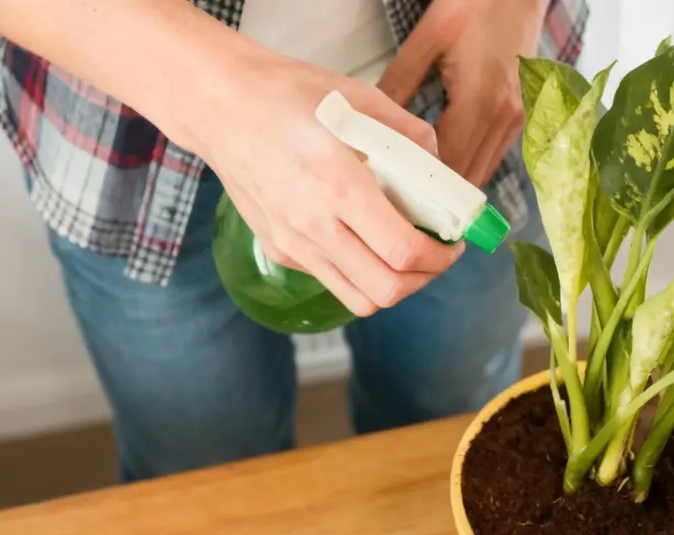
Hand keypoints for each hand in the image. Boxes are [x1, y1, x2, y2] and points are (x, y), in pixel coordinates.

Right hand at [196, 52, 463, 316]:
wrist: (219, 106)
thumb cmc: (287, 96)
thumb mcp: (358, 100)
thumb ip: (409, 135)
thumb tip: (441, 169)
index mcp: (339, 185)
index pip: (403, 250)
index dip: (440, 256)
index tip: (453, 244)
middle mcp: (313, 224)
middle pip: (386, 289)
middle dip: (424, 278)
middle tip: (436, 254)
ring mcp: (292, 243)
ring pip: (359, 299)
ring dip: (393, 285)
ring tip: (405, 256)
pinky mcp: (279, 249)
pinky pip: (333, 280)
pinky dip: (360, 272)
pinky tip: (364, 239)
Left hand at [378, 0, 546, 186]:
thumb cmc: (475, 4)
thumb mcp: (428, 38)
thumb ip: (399, 81)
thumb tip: (368, 121)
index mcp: (480, 99)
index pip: (449, 162)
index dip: (422, 187)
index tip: (393, 201)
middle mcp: (504, 116)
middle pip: (467, 176)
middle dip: (436, 196)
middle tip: (400, 206)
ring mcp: (516, 119)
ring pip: (482, 172)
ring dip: (453, 187)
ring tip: (417, 196)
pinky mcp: (519, 117)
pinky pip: (492, 157)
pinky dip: (468, 168)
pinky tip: (443, 172)